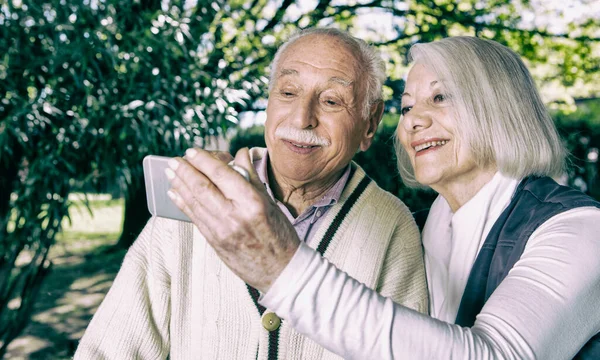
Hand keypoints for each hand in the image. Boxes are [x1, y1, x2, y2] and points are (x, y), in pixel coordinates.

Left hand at [165, 147, 299, 291]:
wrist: (280, 270)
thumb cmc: (279, 234)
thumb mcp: (269, 202)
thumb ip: (250, 177)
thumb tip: (239, 155)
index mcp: (252, 202)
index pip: (222, 175)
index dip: (204, 160)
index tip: (192, 151)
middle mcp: (234, 216)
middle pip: (203, 187)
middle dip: (185, 171)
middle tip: (174, 161)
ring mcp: (222, 231)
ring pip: (194, 202)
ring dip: (179, 185)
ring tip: (170, 173)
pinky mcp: (215, 242)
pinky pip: (194, 218)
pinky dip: (183, 203)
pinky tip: (175, 193)